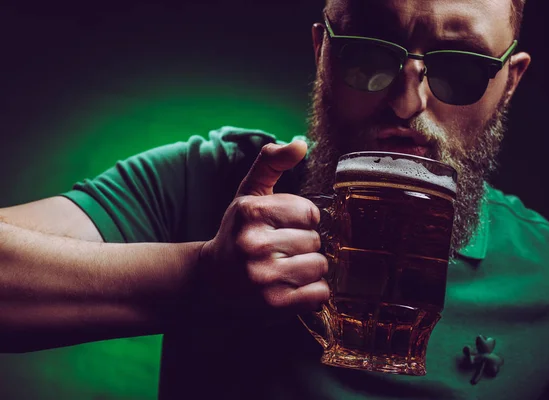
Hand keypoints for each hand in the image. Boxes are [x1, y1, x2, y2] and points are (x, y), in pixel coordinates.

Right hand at [200, 141, 328, 320]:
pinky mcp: (274, 303)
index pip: (310, 213)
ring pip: (320, 266)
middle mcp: (254, 244)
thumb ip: (272, 162)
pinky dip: (312, 291)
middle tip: (282, 250)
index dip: (303, 220)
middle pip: (316, 240)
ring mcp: (263, 277)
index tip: (284, 227)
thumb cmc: (237, 232)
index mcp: (251, 212)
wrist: (211, 280)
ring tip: (286, 268)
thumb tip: (301, 143)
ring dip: (309, 268)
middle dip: (304, 244)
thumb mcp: (249, 194)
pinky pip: (319, 293)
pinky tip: (291, 286)